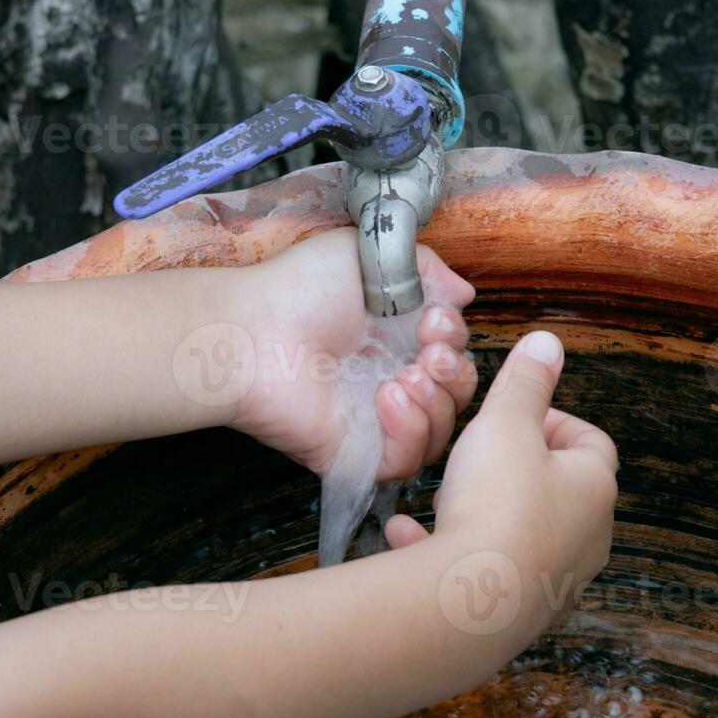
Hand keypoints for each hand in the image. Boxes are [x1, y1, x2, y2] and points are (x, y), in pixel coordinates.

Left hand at [228, 228, 477, 477]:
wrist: (253, 330)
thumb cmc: (298, 289)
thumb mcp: (370, 254)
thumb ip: (426, 269)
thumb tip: (463, 295)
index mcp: (394, 340)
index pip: (452, 355)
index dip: (455, 341)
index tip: (433, 321)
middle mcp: (389, 381)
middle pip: (455, 397)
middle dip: (456, 373)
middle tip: (428, 352)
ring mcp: (373, 422)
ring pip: (440, 434)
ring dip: (436, 402)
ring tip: (402, 376)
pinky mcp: (356, 454)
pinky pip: (407, 462)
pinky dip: (410, 432)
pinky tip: (386, 398)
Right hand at [383, 331, 618, 617]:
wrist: (471, 602)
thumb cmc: (497, 502)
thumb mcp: (504, 424)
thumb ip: (524, 382)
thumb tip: (549, 342)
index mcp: (595, 488)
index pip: (590, 443)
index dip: (550, 421)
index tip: (510, 418)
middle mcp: (588, 539)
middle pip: (555, 491)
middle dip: (510, 472)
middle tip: (473, 461)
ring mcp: (555, 583)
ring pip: (518, 535)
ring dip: (479, 514)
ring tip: (441, 502)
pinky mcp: (519, 617)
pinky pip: (485, 574)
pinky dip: (451, 554)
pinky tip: (408, 539)